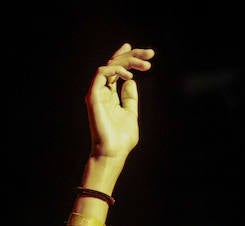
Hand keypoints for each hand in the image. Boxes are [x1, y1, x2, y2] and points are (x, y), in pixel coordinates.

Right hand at [86, 43, 153, 162]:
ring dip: (128, 61)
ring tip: (145, 65)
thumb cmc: (121, 138)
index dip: (128, 58)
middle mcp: (102, 91)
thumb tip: (131, 81)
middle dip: (133, 55)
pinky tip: (129, 75)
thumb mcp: (131, 113)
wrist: (113, 151)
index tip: (146, 54)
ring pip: (109, 65)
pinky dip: (116, 70)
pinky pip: (101, 73)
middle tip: (150, 54)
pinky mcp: (93, 96)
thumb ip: (130, 98)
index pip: (117, 70)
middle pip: (114, 64)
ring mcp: (97, 93)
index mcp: (110, 95)